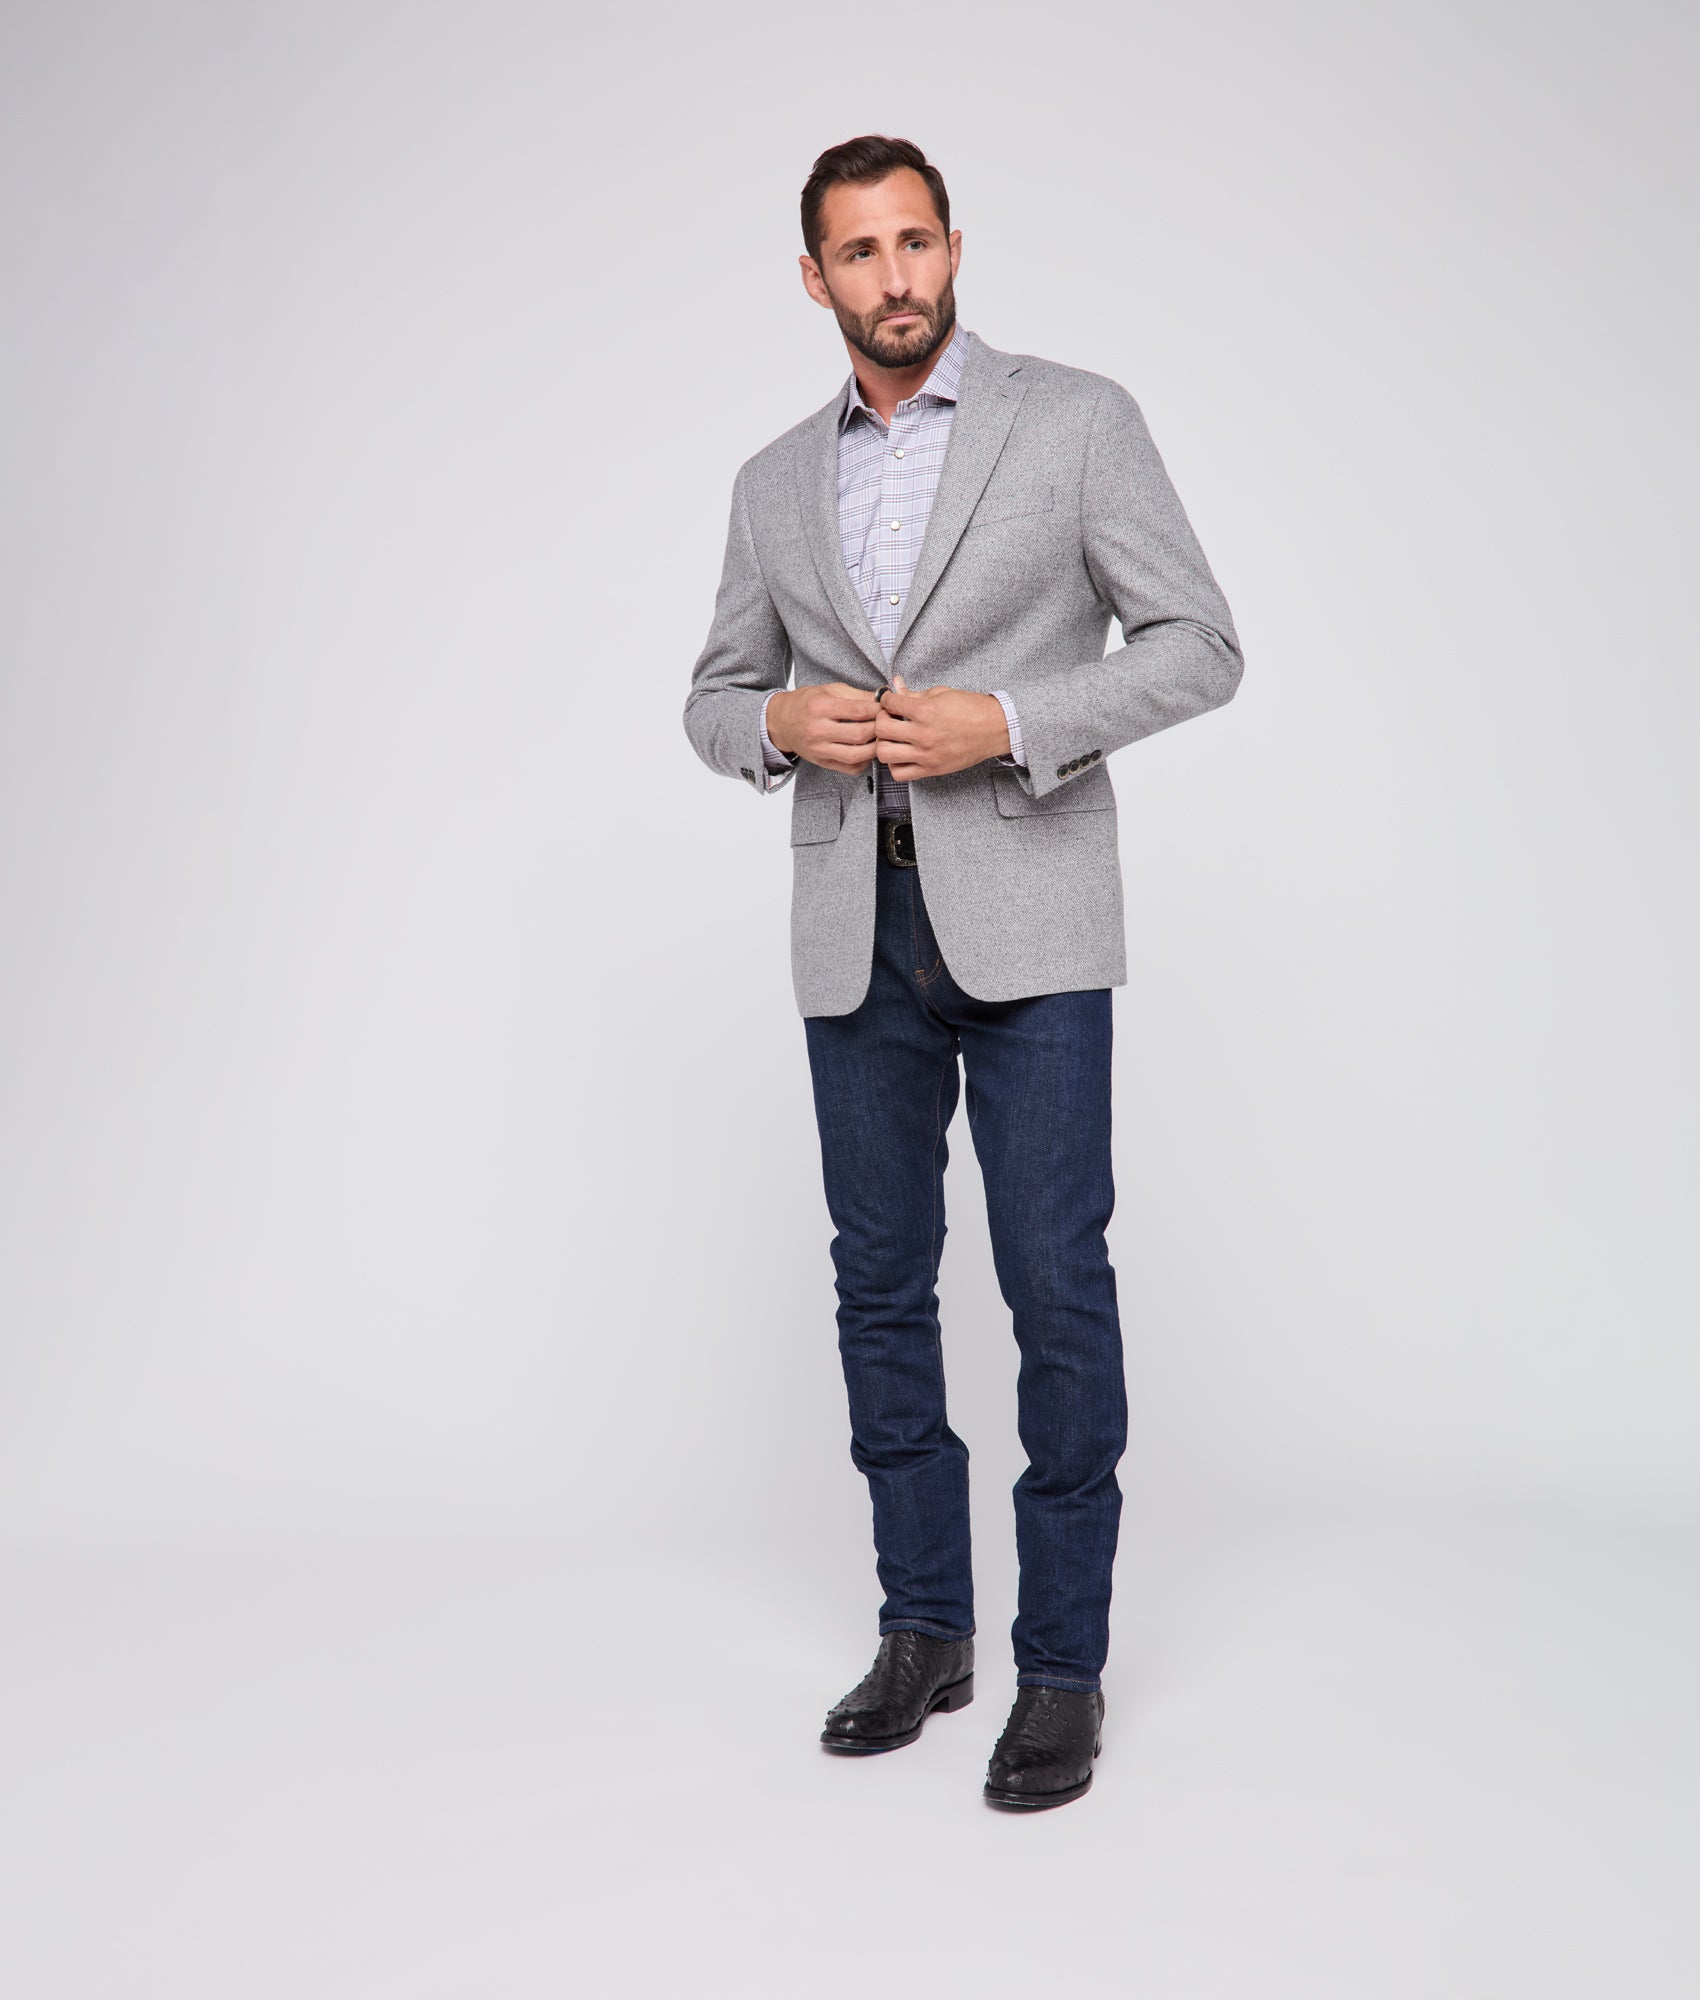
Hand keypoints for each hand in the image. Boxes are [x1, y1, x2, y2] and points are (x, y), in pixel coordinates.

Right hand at [766, 683, 880, 774]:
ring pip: (856, 755)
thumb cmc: (807, 703)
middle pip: (859, 734)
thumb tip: (883, 698)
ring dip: (875, 748)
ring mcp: (819, 750)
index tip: (886, 707)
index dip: (878, 709)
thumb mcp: (829, 690)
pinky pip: (849, 768)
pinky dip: (864, 762)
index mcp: (820, 708)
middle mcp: (818, 731)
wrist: (782, 722)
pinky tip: (868, 751)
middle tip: (887, 724)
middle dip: (879, 729)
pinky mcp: (822, 763)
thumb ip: (857, 695)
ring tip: (880, 739)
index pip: (858, 711)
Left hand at [873, 675, 1009, 781]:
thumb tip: (896, 685)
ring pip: (884, 754)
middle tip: (889, 719)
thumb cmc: (971, 709)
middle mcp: (923, 734)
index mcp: (925, 711)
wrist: (995, 729)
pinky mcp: (931, 769)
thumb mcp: (942, 693)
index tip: (890, 702)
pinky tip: (902, 755)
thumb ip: (914, 693)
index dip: (886, 700)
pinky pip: (900, 774)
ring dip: (884, 744)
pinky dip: (895, 765)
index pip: (889, 704)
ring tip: (893, 739)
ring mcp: (926, 755)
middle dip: (881, 721)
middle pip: (881, 730)